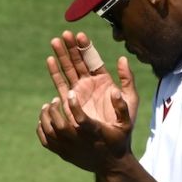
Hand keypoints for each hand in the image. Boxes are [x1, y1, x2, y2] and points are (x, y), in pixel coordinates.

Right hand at [37, 32, 138, 171]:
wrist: (112, 147)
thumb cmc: (124, 126)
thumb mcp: (131, 100)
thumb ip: (127, 80)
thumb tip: (122, 59)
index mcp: (104, 81)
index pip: (93, 59)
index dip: (86, 47)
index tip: (79, 35)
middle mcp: (90, 84)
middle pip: (78, 61)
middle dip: (71, 48)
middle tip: (64, 34)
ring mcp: (79, 92)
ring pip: (68, 70)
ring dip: (61, 56)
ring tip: (55, 41)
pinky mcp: (70, 102)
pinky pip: (61, 84)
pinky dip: (55, 72)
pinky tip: (50, 60)